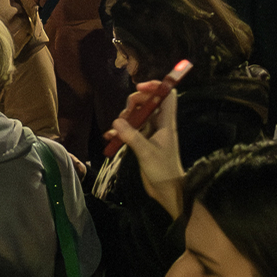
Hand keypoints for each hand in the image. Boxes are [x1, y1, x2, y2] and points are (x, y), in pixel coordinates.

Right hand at [109, 96, 185, 212]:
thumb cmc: (163, 169)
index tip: (138, 88)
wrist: (167, 190)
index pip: (167, 95)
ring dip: (125, 118)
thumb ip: (132, 135)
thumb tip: (117, 121)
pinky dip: (121, 131)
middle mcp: (159, 124)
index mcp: (166, 122)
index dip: (155, 87)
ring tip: (116, 129)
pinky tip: (110, 137)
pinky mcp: (143, 142)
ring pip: (137, 116)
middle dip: (134, 103)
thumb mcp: (146, 152)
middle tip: (125, 113)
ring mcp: (151, 133)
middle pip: (148, 102)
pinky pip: (131, 130)